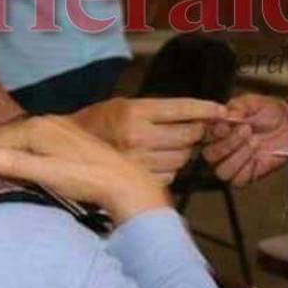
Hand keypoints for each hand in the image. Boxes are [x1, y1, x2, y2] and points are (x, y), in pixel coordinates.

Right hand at [0, 115, 170, 224]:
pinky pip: (23, 141)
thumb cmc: (87, 179)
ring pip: (11, 137)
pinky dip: (6, 147)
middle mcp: (43, 123)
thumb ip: (17, 164)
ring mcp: (53, 129)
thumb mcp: (50, 174)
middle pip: (0, 135)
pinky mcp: (61, 139)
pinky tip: (1, 155)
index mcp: (36, 129)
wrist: (124, 181)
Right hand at [71, 96, 226, 177]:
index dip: (205, 109)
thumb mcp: (125, 106)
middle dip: (195, 133)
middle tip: (190, 130)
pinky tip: (155, 162)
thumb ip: (158, 112)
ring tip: (165, 146)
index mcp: (134, 112)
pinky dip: (169, 170)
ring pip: (182, 158)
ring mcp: (138, 162)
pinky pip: (170, 177)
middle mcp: (138, 136)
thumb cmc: (99, 123)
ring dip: (181, 153)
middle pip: (188, 136)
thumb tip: (196, 117)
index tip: (221, 110)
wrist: (66, 149)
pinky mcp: (137, 181)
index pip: (181, 109)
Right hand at [202, 93, 287, 185]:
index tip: (226, 125)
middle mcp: (220, 148)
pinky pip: (237, 180)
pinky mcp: (246, 175)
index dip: (211, 132)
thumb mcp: (251, 102)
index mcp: (216, 129)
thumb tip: (225, 115)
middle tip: (247, 130)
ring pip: (222, 171)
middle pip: (209, 155)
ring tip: (254, 142)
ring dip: (238, 156)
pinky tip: (256, 155)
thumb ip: (237, 107)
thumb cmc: (268, 111)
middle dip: (227, 144)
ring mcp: (232, 163)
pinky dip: (246, 167)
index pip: (202, 134)